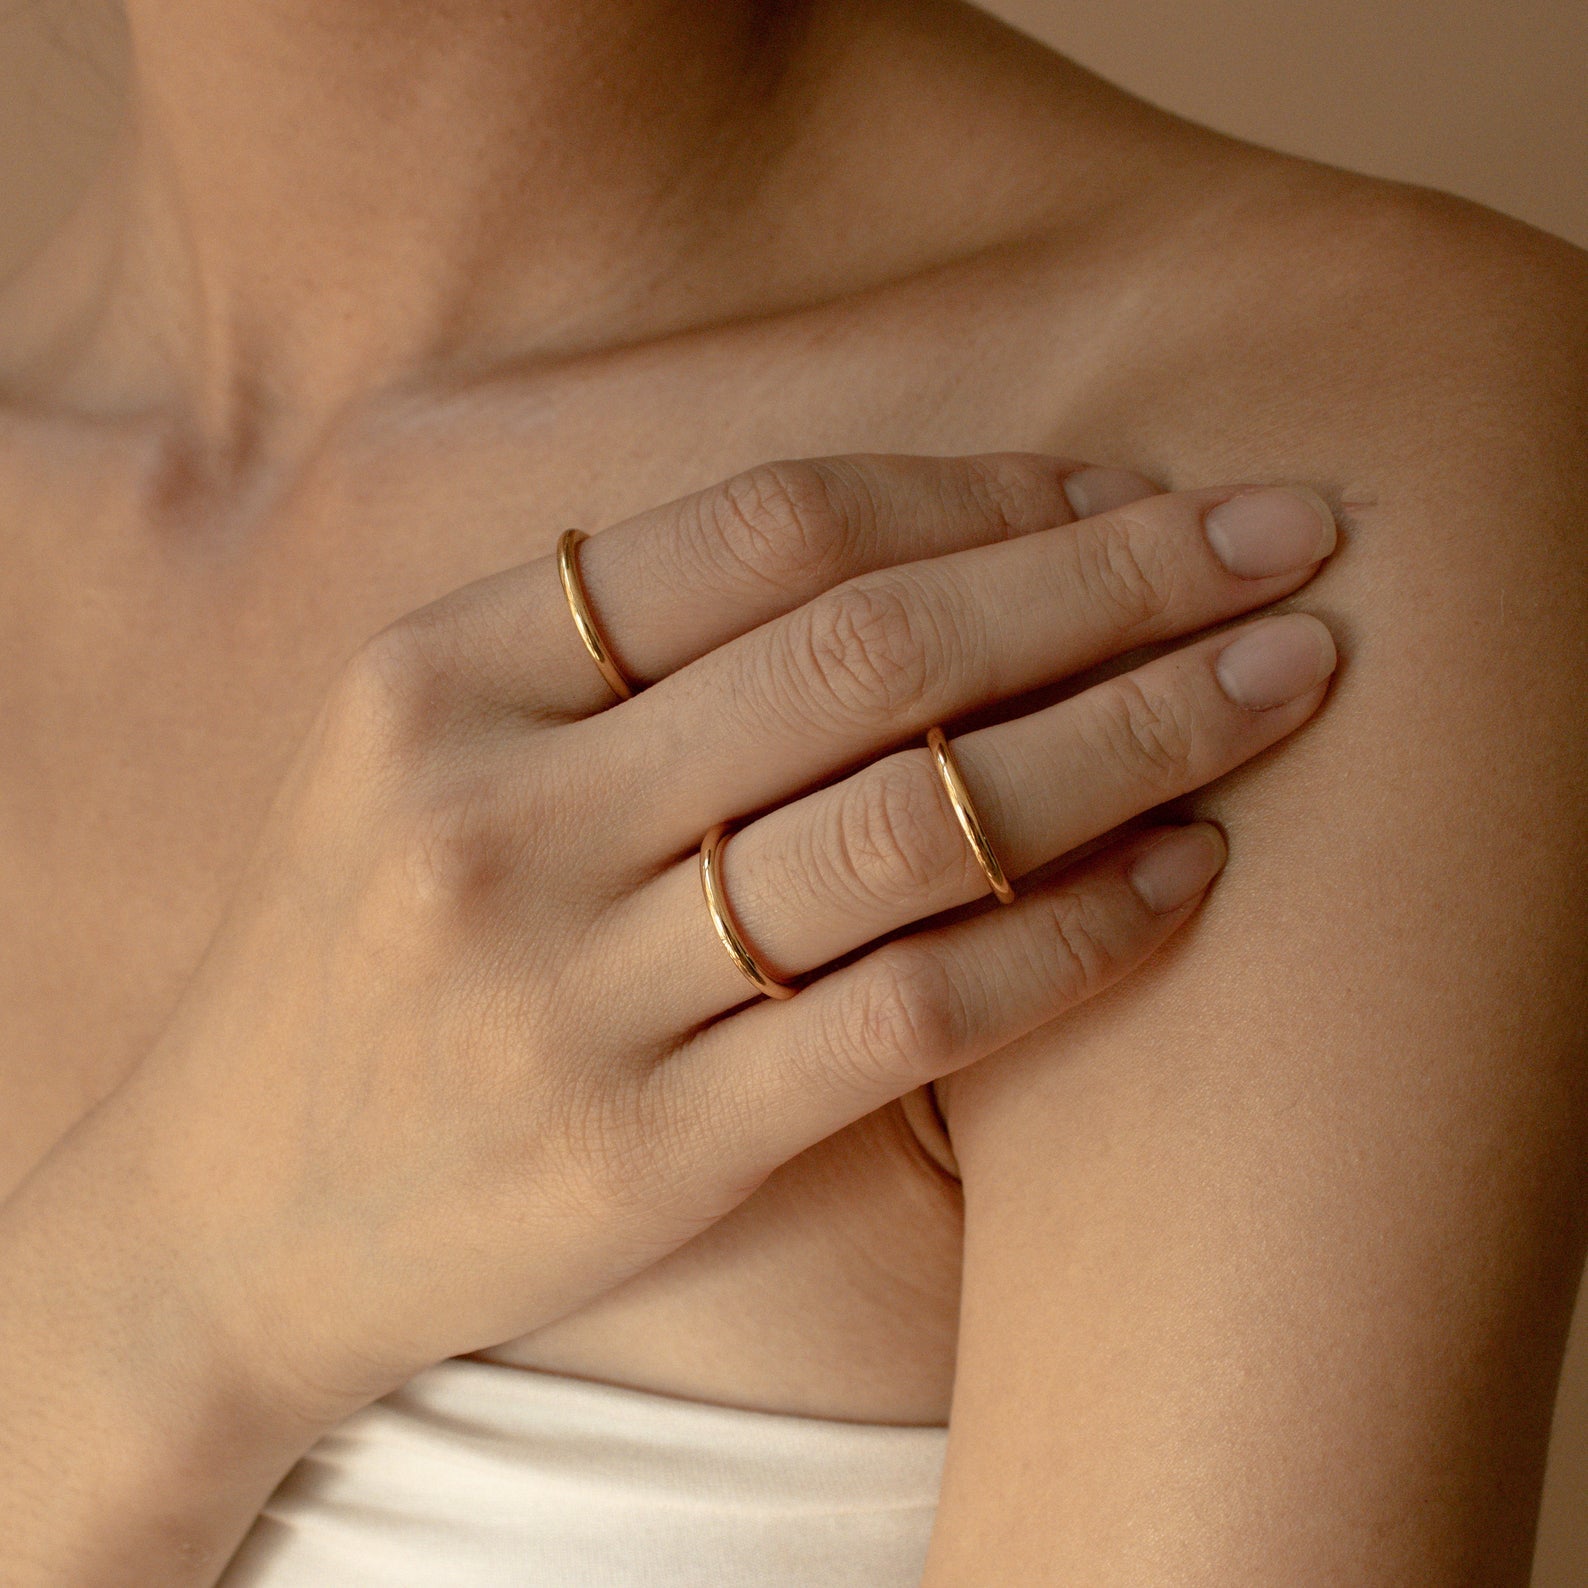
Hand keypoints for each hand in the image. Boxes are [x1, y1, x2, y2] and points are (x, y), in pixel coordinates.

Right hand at [116, 453, 1336, 1426]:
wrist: (224, 1210)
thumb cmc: (361, 949)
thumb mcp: (424, 743)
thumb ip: (618, 646)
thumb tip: (920, 548)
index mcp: (445, 672)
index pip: (769, 529)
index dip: (981, 494)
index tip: (1131, 496)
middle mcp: (503, 813)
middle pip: (873, 651)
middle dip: (1113, 581)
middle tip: (1285, 542)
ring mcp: (573, 991)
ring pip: (920, 825)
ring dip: (1136, 737)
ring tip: (1282, 686)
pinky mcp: (647, 1152)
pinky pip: (911, 1017)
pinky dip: (1074, 938)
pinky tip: (1186, 877)